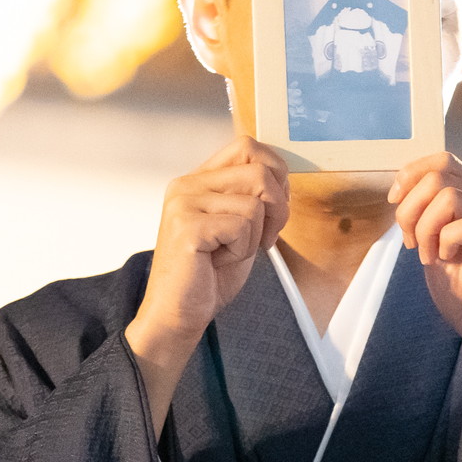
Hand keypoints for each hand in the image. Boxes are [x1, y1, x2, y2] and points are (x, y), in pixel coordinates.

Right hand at [125, 137, 287, 411]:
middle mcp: (187, 184)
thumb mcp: (239, 226)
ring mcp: (184, 202)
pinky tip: (219, 261)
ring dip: (256, 235)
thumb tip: (283, 174)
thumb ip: (254, 196)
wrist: (178, 314)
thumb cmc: (208, 275)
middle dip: (278, 208)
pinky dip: (243, 249)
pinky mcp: (187, 226)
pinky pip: (243, 224)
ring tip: (232, 252)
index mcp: (198, 180)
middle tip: (263, 239)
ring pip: (256, 200)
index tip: (273, 209)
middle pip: (259, 170)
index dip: (276, 174)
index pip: (247, 146)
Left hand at [390, 153, 461, 368]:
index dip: (411, 175)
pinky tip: (448, 260)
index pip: (444, 161)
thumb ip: (424, 219)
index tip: (395, 204)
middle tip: (412, 242)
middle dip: (412, 208)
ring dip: (427, 227)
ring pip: (451, 196)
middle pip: (442, 175)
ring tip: (430, 255)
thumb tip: (401, 194)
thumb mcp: (434, 248)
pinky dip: (448, 240)